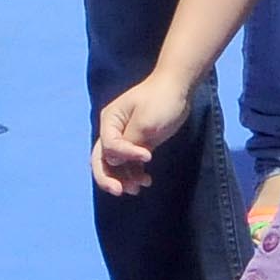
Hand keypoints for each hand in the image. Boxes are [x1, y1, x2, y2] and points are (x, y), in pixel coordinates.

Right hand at [92, 75, 195, 195]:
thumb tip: (115, 161)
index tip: (148, 155)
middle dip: (108, 177)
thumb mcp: (145, 121)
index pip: (109, 146)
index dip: (126, 155)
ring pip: (116, 166)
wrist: (178, 88)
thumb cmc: (161, 100)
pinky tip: (146, 181)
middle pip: (101, 159)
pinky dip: (135, 173)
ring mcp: (125, 138)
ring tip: (138, 188)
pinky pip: (130, 164)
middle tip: (119, 191)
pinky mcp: (138, 143)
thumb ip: (128, 142)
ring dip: (124, 178)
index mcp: (110, 121)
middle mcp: (113, 131)